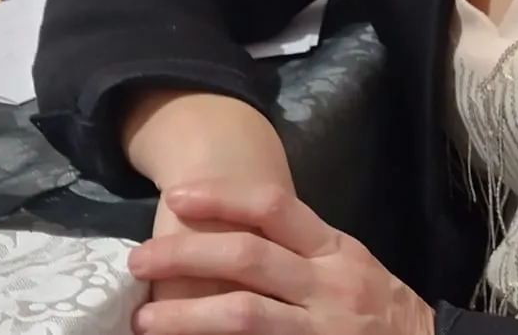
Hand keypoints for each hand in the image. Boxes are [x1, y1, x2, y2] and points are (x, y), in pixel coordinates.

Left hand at [128, 181, 435, 334]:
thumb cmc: (376, 306)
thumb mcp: (346, 265)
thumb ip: (299, 250)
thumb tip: (230, 233)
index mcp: (333, 250)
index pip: (273, 209)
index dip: (223, 199)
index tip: (178, 196)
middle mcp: (327, 285)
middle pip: (248, 259)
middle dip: (188, 255)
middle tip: (140, 258)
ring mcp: (319, 330)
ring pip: (244, 316)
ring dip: (187, 316)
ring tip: (144, 320)